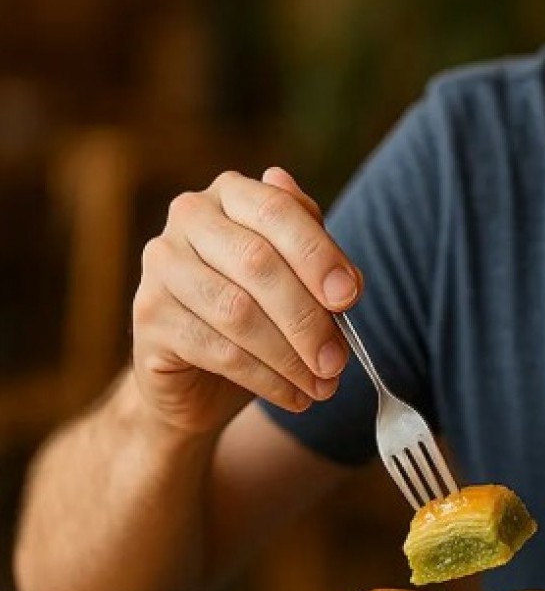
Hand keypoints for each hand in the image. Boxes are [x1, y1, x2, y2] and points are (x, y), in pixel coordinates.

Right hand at [131, 167, 359, 436]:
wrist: (200, 377)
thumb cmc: (262, 315)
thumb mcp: (301, 283)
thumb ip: (323, 268)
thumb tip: (349, 282)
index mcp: (233, 194)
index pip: (278, 210)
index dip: (318, 254)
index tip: (351, 298)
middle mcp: (189, 217)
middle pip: (257, 262)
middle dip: (307, 317)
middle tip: (338, 360)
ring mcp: (161, 265)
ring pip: (237, 310)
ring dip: (289, 356)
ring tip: (323, 385)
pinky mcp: (148, 316)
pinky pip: (217, 349)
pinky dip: (265, 378)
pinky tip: (294, 396)